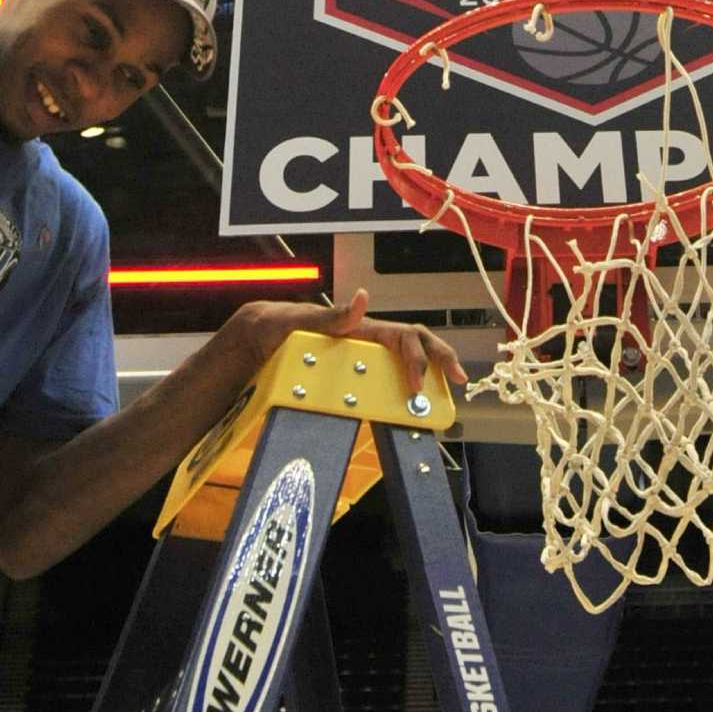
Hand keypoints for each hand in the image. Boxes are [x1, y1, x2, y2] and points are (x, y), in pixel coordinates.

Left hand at [236, 289, 468, 396]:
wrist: (254, 343)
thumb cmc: (276, 325)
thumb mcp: (297, 321)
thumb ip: (329, 315)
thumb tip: (362, 299)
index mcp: (360, 328)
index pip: (404, 336)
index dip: (419, 358)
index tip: (417, 386)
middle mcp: (366, 342)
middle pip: (416, 346)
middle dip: (441, 360)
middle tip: (459, 382)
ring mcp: (360, 359)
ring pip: (403, 366)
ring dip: (426, 379)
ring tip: (440, 402)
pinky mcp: (350, 376)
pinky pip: (380, 385)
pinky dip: (398, 396)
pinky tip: (407, 412)